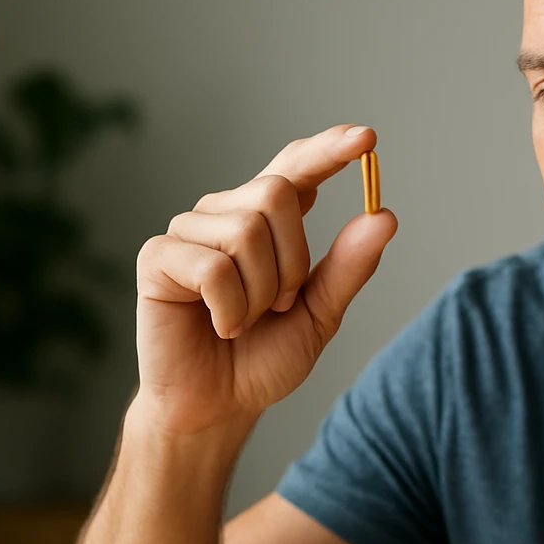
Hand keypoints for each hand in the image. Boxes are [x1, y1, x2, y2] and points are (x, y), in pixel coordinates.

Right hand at [134, 124, 396, 433]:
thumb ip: (350, 266)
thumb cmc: (263, 357)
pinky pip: (213, 268)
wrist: (218, 405)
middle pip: (277, 193)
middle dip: (294, 260)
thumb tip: (385, 216)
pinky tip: (219, 326)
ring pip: (246, 231)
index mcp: (266, 219)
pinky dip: (230, 308)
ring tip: (244, 319)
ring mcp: (188, 231)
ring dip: (261, 292)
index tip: (367, 138)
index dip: (329, 149)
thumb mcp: (320, 314)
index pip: (298, 167)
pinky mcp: (158, 257)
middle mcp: (226, 213)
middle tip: (279, 305)